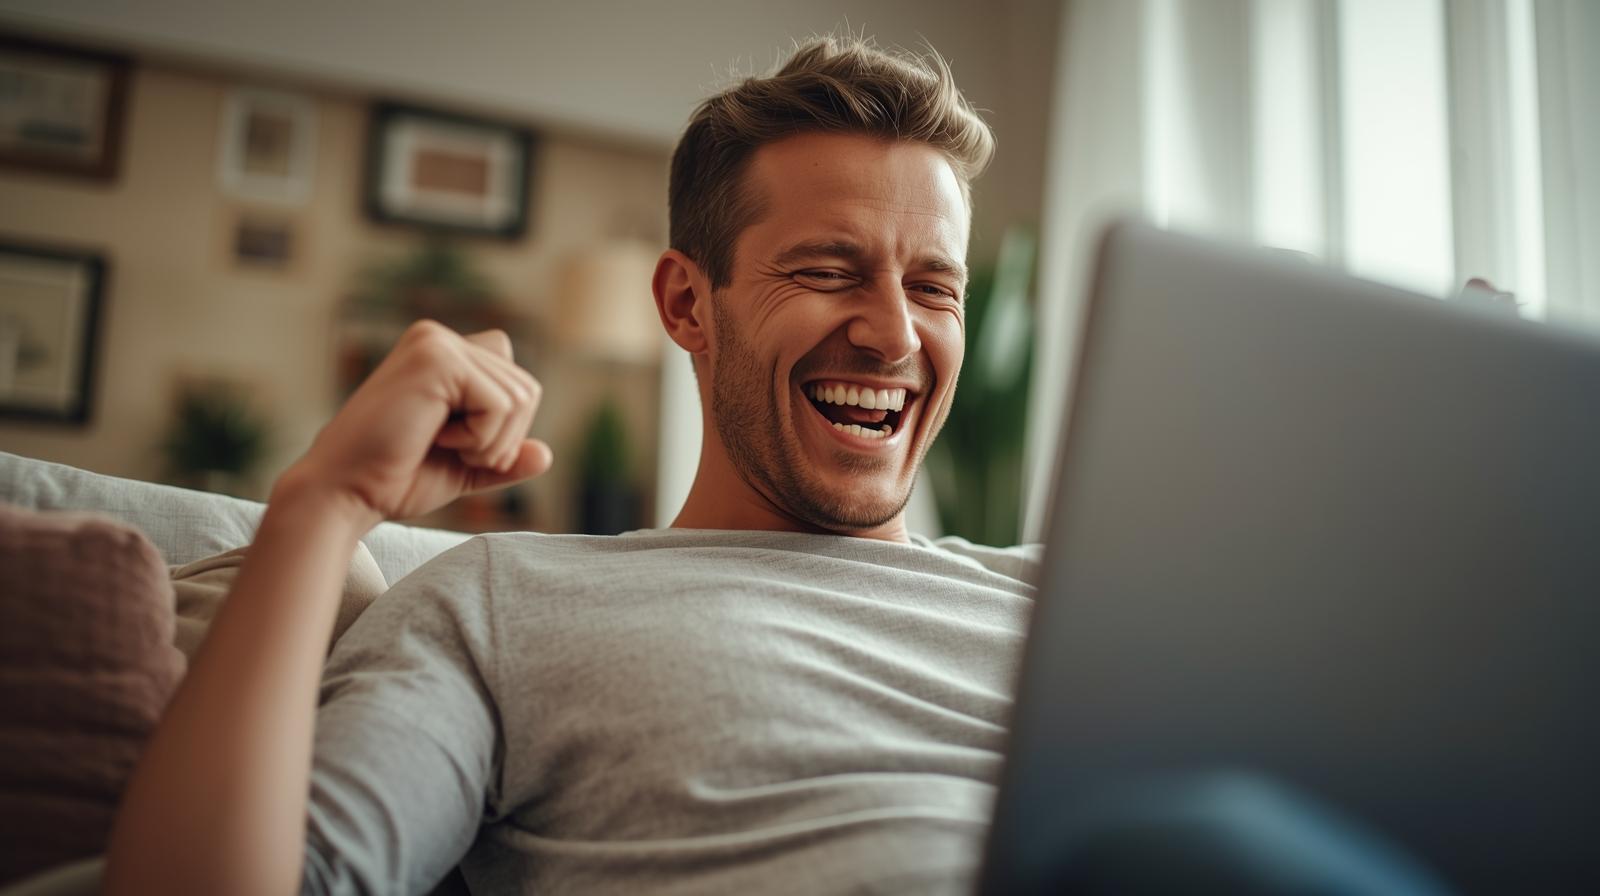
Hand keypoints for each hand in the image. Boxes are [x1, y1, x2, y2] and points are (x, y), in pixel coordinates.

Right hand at [279, 320, 552, 526]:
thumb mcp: (466, 469)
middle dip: (503, 438)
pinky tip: (434, 437)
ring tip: (441, 444)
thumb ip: (506, 459)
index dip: (505, 428)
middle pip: (527, 388)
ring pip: (520, 396)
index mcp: (445, 354)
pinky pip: (501, 404)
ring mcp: (436, 343)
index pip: (519, 383)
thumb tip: (547, 455)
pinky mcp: (437, 358)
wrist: (346, 492)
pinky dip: (481, 438)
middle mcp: (439, 338)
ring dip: (491, 441)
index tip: (459, 449)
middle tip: (453, 451)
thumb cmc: (395, 479)